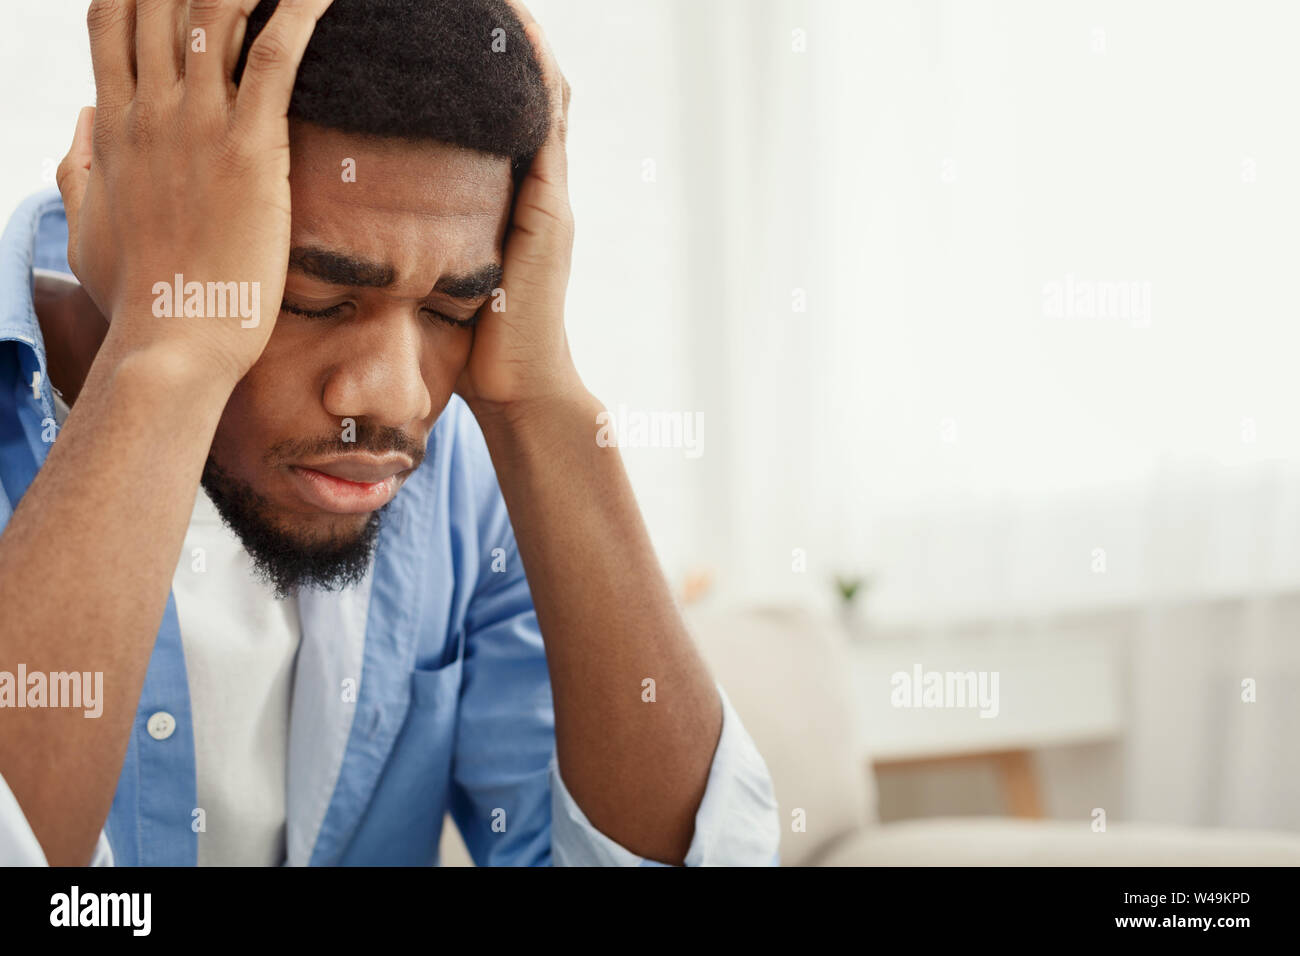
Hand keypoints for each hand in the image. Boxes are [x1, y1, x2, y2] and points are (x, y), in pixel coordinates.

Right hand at [57, 0, 334, 386]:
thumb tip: (82, 125)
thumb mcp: (86, 229)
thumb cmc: (138, 298)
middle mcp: (150, 112)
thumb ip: (77, 171)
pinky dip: (298, 12)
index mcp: (114, 127)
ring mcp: (198, 126)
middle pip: (162, 3)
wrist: (175, 341)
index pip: (114, 22)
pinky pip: (274, 57)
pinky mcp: (250, 148)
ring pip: (214, 12)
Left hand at [455, 0, 584, 417]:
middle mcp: (532, 191)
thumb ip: (417, 247)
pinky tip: (517, 29)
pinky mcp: (549, 207)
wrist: (515, 391)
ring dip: (523, 42)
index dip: (478, 70)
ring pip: (543, 95)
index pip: (497, 118)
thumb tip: (359, 230)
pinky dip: (536, 73)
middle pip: (522, 94)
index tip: (437, 27)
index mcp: (505, 204)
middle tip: (463, 2)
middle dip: (503, 41)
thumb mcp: (435, 282)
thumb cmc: (467, 349)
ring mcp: (547, 196)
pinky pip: (547, 122)